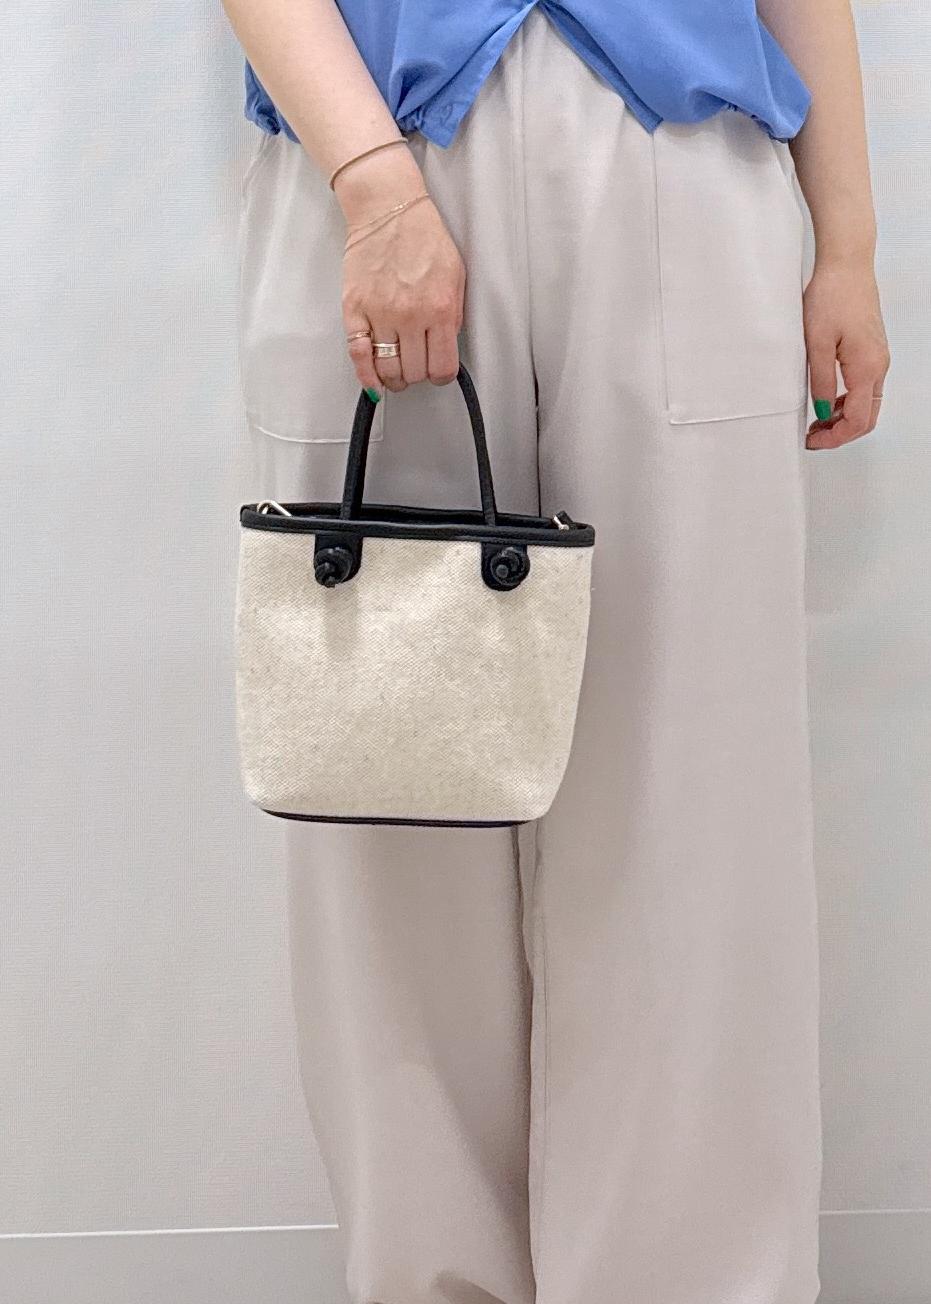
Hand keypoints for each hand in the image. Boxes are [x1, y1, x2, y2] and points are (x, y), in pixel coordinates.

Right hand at [334, 147, 464, 395]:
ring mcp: (379, 315)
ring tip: (396, 372)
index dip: (441, 375)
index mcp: (439, 309)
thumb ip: (453, 315)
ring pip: (387, 369)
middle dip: (417, 375)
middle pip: (414, 372)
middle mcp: (410, 316)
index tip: (438, 371)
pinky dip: (366, 376)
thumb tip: (445, 346)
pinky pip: (358, 354)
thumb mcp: (456, 275)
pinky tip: (372, 383)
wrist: (387, 209)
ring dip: (394, 378)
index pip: (442, 367)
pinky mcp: (354, 310)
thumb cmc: (422, 236)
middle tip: (416, 366)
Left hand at [804, 257, 889, 449]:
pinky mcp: (871, 350)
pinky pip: (863, 387)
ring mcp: (877, 358)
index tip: (812, 441)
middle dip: (840, 433)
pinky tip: (825, 401)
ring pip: (866, 404)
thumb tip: (820, 412)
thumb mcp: (816, 344)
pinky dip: (846, 402)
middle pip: (866, 417)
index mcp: (867, 368)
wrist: (846, 264)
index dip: (835, 438)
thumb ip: (819, 382)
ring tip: (814, 422)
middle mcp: (878, 365)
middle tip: (812, 437)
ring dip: (842, 418)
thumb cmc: (831, 295)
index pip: (857, 420)